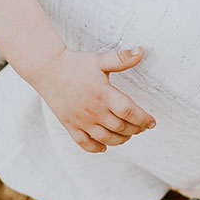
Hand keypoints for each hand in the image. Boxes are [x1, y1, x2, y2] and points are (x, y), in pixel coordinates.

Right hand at [31, 46, 155, 152]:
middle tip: (142, 127)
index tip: (152, 122)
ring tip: (127, 136)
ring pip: (106, 138)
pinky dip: (96, 148)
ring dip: (120, 140)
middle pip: (121, 128)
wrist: (47, 68)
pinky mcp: (70, 125)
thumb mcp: (100, 59)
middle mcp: (94, 110)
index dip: (144, 119)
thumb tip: (141, 51)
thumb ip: (122, 58)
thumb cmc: (75, 63)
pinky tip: (104, 147)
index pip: (130, 112)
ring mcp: (81, 120)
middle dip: (135, 129)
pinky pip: (84, 143)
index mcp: (104, 94)